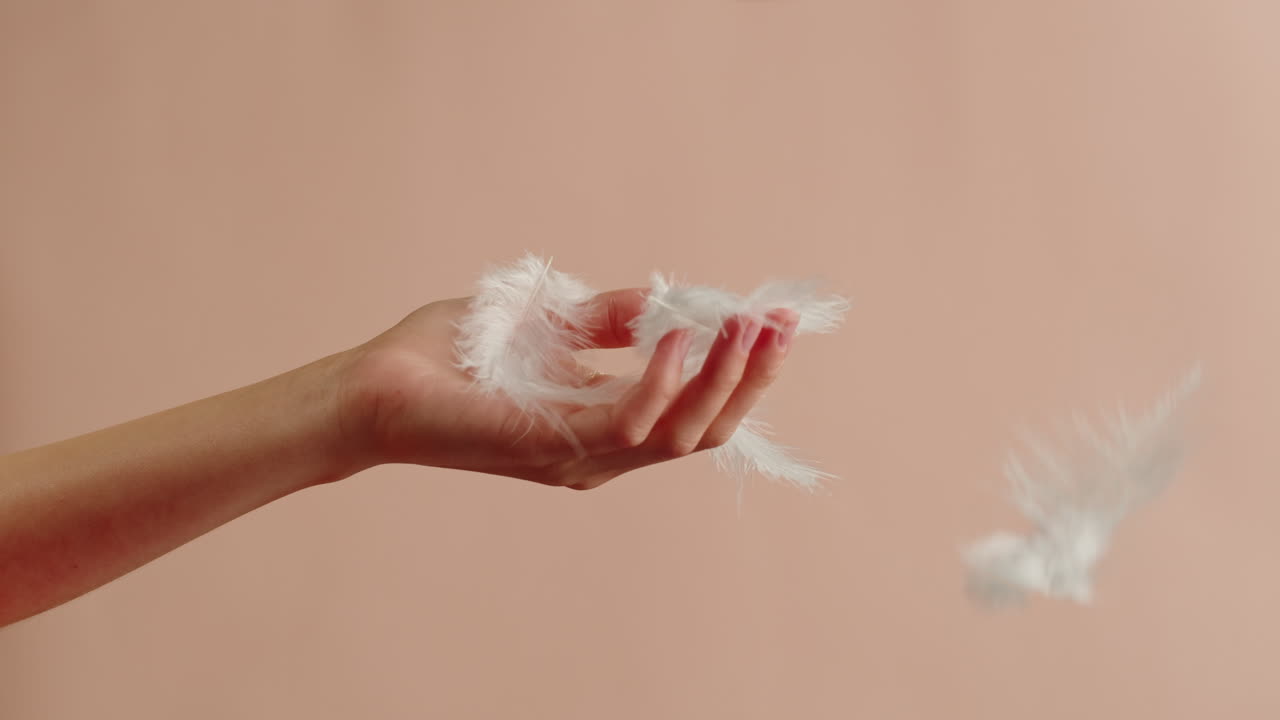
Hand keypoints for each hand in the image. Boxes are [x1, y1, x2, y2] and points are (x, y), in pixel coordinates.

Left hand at [338, 290, 799, 489]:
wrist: (374, 387)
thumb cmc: (448, 357)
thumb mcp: (546, 323)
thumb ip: (606, 320)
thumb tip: (667, 302)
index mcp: (606, 426)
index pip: (696, 412)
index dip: (741, 370)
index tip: (772, 318)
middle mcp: (603, 452)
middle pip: (706, 431)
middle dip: (750, 378)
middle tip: (780, 324)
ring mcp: (581, 457)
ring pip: (682, 434)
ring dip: (724, 380)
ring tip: (747, 327)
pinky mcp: (553, 448)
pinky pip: (630, 423)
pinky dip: (663, 381)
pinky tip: (677, 335)